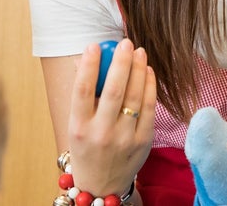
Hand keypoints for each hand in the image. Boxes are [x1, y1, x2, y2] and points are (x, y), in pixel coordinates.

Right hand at [67, 39, 156, 195]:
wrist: (101, 184)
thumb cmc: (88, 146)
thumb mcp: (76, 124)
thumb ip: (83, 95)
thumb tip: (88, 58)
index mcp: (78, 127)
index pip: (82, 91)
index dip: (88, 66)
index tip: (94, 45)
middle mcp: (100, 133)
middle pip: (113, 91)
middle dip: (121, 63)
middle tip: (125, 43)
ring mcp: (124, 138)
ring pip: (135, 97)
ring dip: (138, 70)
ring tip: (139, 52)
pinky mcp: (143, 141)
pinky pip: (149, 108)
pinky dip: (149, 86)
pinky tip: (148, 71)